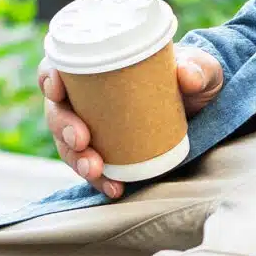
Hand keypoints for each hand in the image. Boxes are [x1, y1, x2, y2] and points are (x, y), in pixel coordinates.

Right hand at [40, 44, 223, 199]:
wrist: (206, 105)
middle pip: (58, 111)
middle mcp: (88, 97)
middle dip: (62, 128)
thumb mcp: (201, 69)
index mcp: (98, 66)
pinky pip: (94, 168)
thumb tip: (188, 76)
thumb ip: (198, 69)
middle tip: (81, 140)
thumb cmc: (193, 75)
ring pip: (68, 145)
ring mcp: (95, 127)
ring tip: (95, 170)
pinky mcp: (109, 152)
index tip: (57, 89)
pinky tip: (114, 189)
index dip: (49, 77)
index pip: (58, 67)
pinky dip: (100, 181)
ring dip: (76, 159)